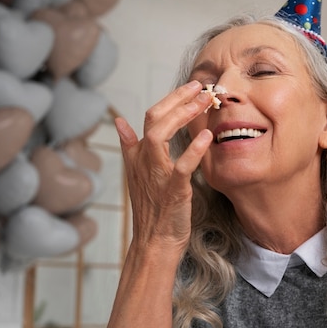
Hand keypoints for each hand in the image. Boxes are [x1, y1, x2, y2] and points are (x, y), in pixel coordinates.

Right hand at [115, 80, 213, 255]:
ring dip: (183, 115)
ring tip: (205, 102)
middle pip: (153, 118)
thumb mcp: (138, 174)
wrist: (154, 241)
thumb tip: (119, 122)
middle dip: (177, 98)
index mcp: (139, 155)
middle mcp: (144, 161)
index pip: (150, 116)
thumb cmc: (153, 209)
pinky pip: (181, 166)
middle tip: (201, 86)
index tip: (191, 86)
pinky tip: (207, 137)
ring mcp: (156, 175)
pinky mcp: (172, 191)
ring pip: (160, 135)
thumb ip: (130, 147)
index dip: (170, 98)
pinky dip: (193, 150)